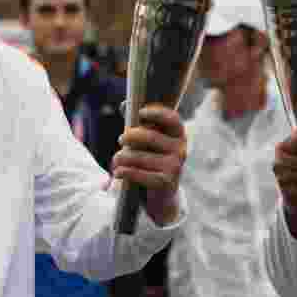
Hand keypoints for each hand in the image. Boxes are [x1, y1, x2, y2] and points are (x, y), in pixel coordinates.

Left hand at [113, 105, 185, 225]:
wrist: (162, 190)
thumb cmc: (153, 157)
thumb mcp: (150, 139)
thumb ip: (139, 123)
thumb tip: (124, 105)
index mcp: (178, 134)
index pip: (172, 118)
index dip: (156, 113)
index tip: (140, 113)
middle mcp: (180, 148)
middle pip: (150, 137)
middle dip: (130, 136)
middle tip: (120, 139)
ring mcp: (174, 166)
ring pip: (140, 156)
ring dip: (122, 157)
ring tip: (116, 159)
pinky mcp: (166, 182)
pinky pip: (139, 173)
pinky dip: (125, 172)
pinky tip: (118, 172)